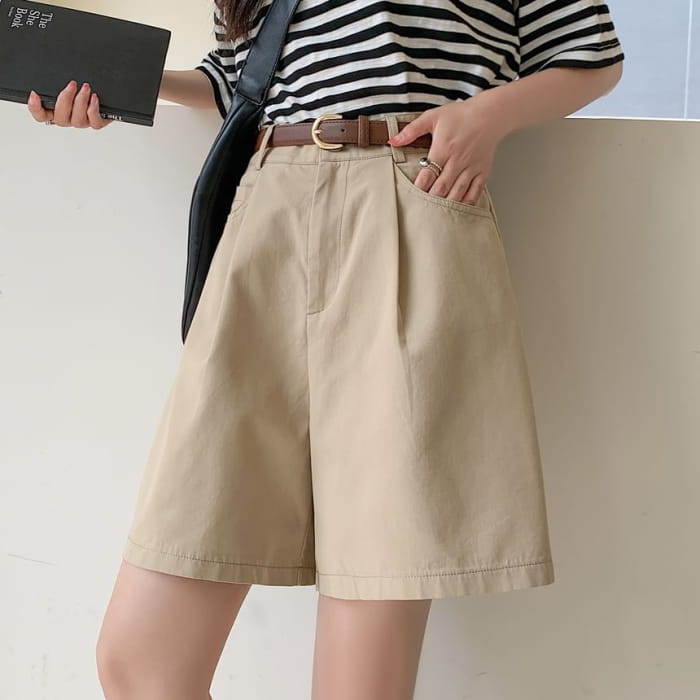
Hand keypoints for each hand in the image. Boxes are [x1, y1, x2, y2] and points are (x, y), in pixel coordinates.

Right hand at [27, 79, 112, 128]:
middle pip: (60, 118)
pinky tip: (94, 97)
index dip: (35, 108)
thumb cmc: (81, 87)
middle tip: (72, 84)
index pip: (41, 115)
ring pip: (77, 120)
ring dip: (81, 101)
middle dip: (65, 99)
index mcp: (55, 109)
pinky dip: (93, 109)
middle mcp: (68, 118)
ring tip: (85, 87)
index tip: (35, 94)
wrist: (104, 96)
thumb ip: (56, 79)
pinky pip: (94, 123)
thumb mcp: (66, 80)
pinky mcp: (96, 123)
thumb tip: (47, 64)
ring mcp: (82, 121)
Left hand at [386, 98, 505, 205]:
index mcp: (443, 149)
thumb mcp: (433, 117)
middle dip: (430, 200)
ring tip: (436, 214)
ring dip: (446, 204)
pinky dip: (466, 203)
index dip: (419, 187)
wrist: (491, 114)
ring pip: (457, 193)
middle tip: (421, 209)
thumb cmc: (461, 115)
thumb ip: (411, 130)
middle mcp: (457, 161)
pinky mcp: (482, 172)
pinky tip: (458, 209)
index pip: (428, 174)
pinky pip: (474, 192)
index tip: (411, 195)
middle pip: (441, 188)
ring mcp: (471, 168)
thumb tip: (392, 140)